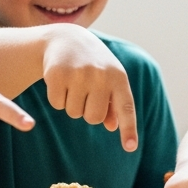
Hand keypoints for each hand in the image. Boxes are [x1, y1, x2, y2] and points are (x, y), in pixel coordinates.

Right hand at [42, 26, 138, 151]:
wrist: (67, 39)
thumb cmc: (94, 64)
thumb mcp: (109, 79)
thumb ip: (114, 103)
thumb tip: (112, 126)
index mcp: (119, 78)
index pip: (126, 108)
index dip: (128, 129)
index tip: (130, 148)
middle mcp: (101, 76)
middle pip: (93, 118)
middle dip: (87, 112)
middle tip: (85, 93)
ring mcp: (78, 74)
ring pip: (73, 113)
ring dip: (71, 103)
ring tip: (73, 82)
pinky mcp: (57, 74)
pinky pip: (56, 104)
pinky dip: (56, 97)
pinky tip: (60, 80)